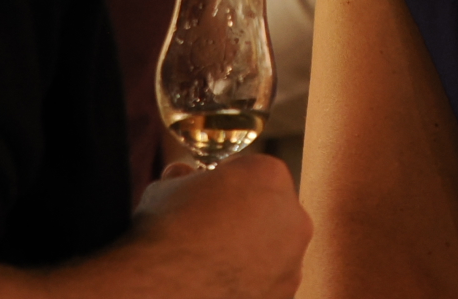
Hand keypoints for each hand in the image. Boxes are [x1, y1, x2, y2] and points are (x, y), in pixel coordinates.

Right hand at [135, 156, 312, 298]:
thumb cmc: (166, 232)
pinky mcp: (283, 296)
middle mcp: (293, 218)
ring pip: (272, 250)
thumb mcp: (166, 188)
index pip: (252, 172)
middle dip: (244, 217)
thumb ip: (185, 178)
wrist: (164, 287)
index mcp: (270, 176)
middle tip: (208, 231)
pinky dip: (248, 282)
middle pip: (270, 211)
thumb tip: (181, 177)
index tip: (207, 197)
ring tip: (209, 262)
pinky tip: (217, 284)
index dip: (225, 184)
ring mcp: (292, 262)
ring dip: (249, 252)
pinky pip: (267, 282)